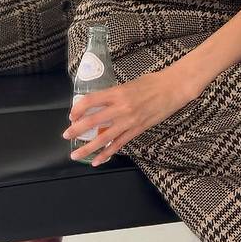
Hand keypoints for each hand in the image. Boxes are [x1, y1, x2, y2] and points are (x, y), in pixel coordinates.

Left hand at [64, 67, 193, 166]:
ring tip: (76, 154)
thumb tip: (101, 103)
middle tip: (66, 136)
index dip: (78, 109)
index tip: (71, 115)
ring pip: (103, 137)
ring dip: (88, 147)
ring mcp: (129, 120)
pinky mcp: (138, 129)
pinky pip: (119, 144)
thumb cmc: (153, 82)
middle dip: (77, 130)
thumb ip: (115, 94)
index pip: (90, 101)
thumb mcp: (130, 83)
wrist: (174, 88)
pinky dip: (107, 153)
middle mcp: (121, 107)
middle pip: (93, 121)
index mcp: (117, 92)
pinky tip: (98, 160)